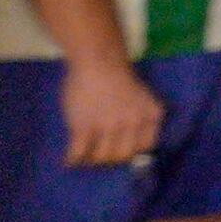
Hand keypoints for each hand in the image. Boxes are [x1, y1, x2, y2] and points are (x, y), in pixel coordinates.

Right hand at [57, 52, 163, 170]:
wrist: (98, 61)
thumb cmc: (118, 79)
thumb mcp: (142, 99)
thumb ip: (138, 120)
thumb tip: (125, 148)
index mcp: (151, 115)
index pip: (145, 147)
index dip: (131, 152)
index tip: (119, 151)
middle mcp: (133, 122)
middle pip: (122, 156)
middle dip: (110, 159)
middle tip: (99, 155)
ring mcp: (109, 125)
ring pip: (101, 157)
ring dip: (90, 160)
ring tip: (84, 157)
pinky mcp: (84, 126)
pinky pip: (78, 153)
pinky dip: (72, 160)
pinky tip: (69, 161)